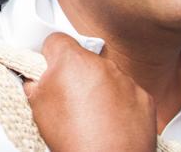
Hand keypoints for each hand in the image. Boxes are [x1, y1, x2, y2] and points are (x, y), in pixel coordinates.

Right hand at [24, 33, 155, 151]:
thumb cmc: (73, 140)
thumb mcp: (38, 107)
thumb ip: (36, 83)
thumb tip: (36, 79)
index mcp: (72, 61)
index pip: (56, 40)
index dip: (49, 54)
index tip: (49, 67)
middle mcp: (102, 65)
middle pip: (83, 59)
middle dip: (75, 75)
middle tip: (68, 100)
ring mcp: (126, 81)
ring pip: (106, 75)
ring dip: (98, 89)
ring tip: (90, 116)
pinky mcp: (143, 98)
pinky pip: (127, 92)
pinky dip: (119, 104)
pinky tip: (110, 122)